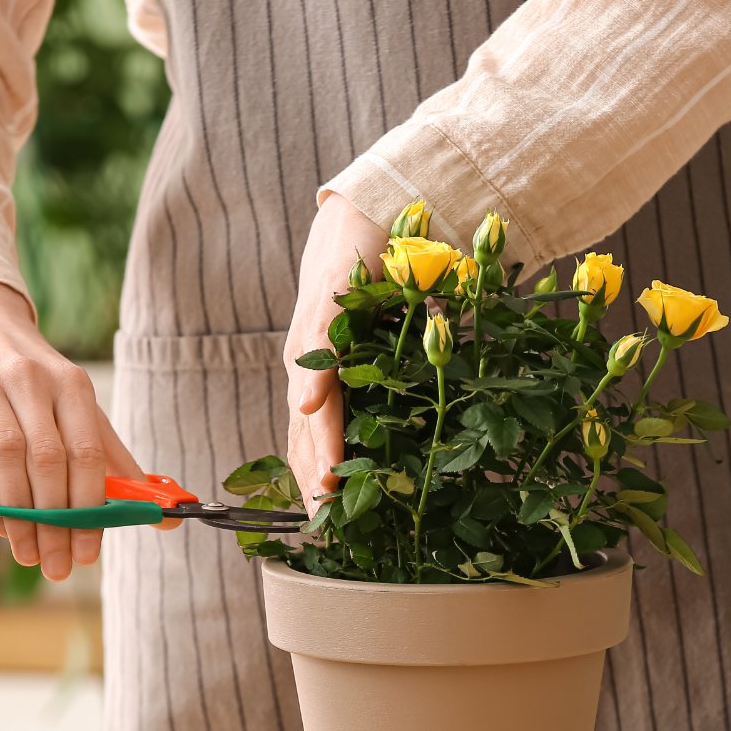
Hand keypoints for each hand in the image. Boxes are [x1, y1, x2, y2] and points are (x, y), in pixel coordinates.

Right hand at [0, 279, 149, 580]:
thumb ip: (108, 455)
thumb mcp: (74, 404)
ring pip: (9, 460)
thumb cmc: (31, 376)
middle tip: (58, 566)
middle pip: (50, 461)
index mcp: (71, 383)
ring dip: (22, 517)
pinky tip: (3, 525)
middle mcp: (30, 379)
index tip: (89, 553)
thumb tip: (159, 511)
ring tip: (31, 555)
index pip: (87, 453)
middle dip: (56, 523)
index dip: (91, 509)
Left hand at [284, 193, 390, 514]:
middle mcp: (308, 358)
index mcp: (320, 371)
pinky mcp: (325, 299)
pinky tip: (313, 406)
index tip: (325, 520)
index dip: (317, 475)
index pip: (313, 433)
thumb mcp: (386, 339)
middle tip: (323, 521)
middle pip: (305, 427)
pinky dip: (316, 376)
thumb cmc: (374, 278)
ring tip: (322, 484)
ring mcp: (312, 331)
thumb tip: (425, 419)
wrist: (363, 209)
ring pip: (310, 397)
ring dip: (316, 442)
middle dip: (314, 474)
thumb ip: (395, 378)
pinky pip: (319, 345)